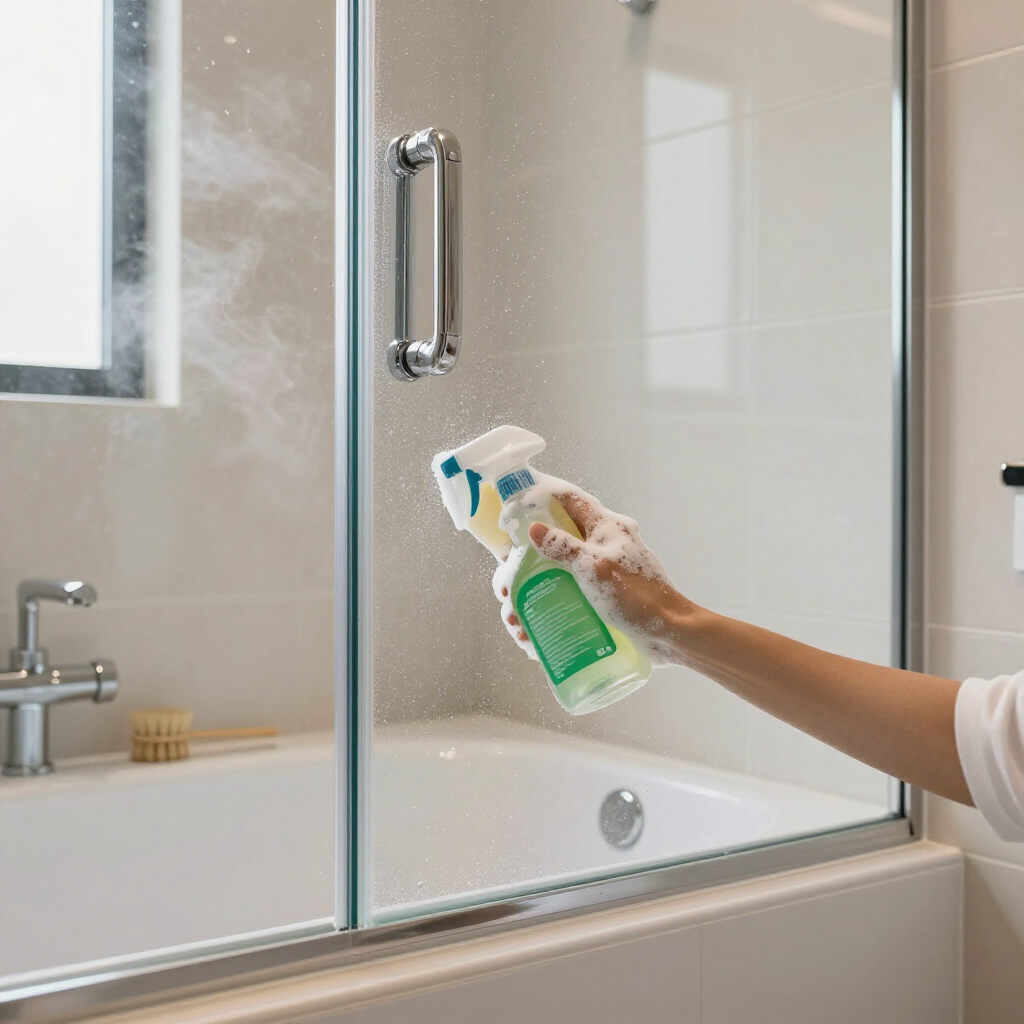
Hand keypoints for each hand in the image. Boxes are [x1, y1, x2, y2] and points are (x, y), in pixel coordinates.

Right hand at [493, 483, 688, 665]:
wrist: (671, 635)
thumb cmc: (638, 597)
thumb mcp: (595, 569)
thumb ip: (564, 548)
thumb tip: (534, 529)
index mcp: (605, 528)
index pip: (569, 499)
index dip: (541, 497)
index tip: (513, 510)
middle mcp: (601, 546)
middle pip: (553, 542)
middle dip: (523, 565)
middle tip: (505, 586)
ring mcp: (600, 574)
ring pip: (555, 576)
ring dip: (529, 597)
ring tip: (516, 622)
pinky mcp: (601, 600)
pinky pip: (567, 599)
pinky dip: (547, 615)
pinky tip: (532, 638)